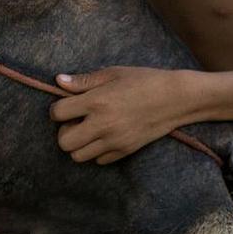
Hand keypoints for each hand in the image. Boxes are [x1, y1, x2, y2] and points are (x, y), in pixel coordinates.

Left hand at [49, 66, 188, 164]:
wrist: (175, 98)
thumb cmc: (144, 80)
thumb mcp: (114, 73)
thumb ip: (84, 81)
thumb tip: (58, 81)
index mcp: (97, 101)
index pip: (58, 113)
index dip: (57, 109)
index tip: (66, 104)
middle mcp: (102, 124)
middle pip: (63, 142)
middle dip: (64, 131)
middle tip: (76, 120)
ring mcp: (114, 141)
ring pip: (78, 156)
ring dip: (78, 143)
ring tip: (89, 129)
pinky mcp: (125, 151)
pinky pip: (99, 160)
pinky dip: (96, 151)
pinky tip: (105, 136)